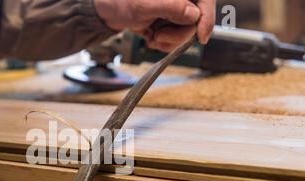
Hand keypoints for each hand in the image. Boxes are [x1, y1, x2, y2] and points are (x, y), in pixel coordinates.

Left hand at [95, 0, 215, 50]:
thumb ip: (172, 6)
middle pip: (196, 21)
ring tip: (152, 37)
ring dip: (169, 41)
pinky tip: (151, 38)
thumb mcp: (145, 3)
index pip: (206, 1)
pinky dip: (164, 44)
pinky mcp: (169, 23)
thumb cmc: (121, 0)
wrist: (106, 11)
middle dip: (179, 34)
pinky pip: (175, 39)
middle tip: (159, 35)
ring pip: (186, 33)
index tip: (201, 37)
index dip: (207, 19)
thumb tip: (194, 14)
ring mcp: (175, 12)